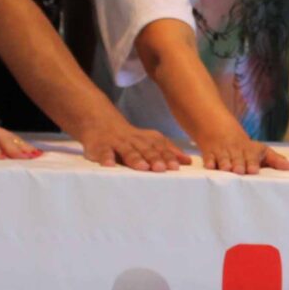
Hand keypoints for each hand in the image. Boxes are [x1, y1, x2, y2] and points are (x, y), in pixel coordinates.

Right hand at [73, 113, 189, 171]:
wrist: (100, 121)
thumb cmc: (130, 138)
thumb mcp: (149, 141)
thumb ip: (168, 151)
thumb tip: (188, 161)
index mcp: (147, 139)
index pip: (160, 148)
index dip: (168, 156)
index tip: (176, 167)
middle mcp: (134, 140)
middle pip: (145, 149)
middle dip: (154, 158)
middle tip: (162, 168)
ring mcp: (116, 143)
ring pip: (127, 151)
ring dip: (135, 159)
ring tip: (142, 167)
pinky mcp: (100, 146)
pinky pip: (103, 152)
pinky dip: (106, 158)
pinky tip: (109, 165)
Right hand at [199, 130, 288, 175]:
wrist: (220, 130)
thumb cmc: (245, 148)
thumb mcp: (261, 151)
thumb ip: (275, 160)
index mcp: (249, 151)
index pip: (252, 156)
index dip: (252, 163)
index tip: (253, 170)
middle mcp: (236, 152)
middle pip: (237, 158)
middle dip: (238, 164)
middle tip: (239, 171)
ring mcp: (222, 153)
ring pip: (223, 159)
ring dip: (224, 164)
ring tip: (226, 170)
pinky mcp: (209, 155)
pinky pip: (208, 158)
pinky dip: (209, 162)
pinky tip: (210, 167)